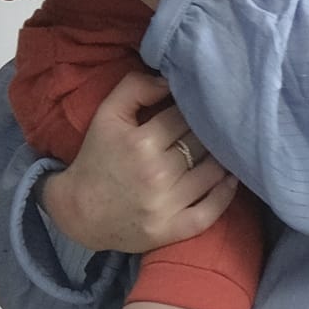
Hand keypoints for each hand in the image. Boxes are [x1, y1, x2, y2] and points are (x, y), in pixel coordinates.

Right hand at [35, 68, 241, 255]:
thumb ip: (134, 88)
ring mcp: (168, 205)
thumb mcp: (105, 115)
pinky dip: (226, 193)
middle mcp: (157, 174)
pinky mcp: (174, 229)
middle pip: (201, 142)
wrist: (79, 212)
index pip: (184, 116)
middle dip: (207, 131)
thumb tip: (169, 79)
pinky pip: (212, 210)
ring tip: (222, 148)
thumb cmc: (96, 159)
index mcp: (140, 143)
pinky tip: (229, 179)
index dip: (192, 108)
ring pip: (213, 172)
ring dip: (220, 158)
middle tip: (212, 125)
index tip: (195, 107)